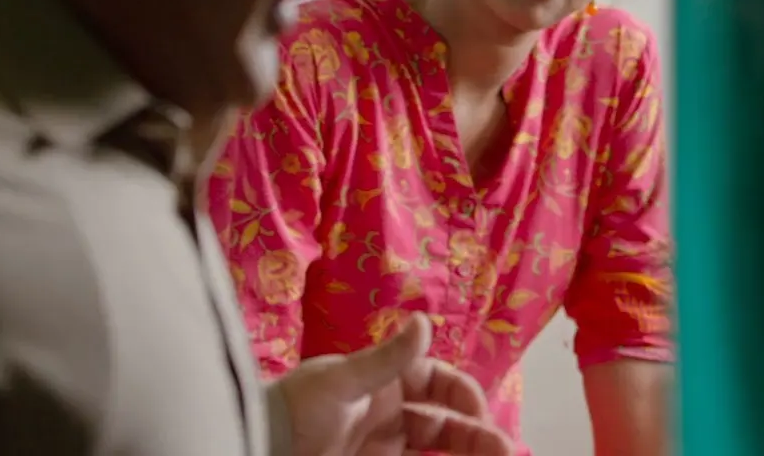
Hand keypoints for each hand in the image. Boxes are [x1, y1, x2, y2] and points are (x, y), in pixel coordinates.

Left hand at [272, 313, 512, 455]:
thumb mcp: (341, 381)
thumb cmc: (294, 410)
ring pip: (438, 448)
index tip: (481, 413)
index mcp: (383, 379)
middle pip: (446, 421)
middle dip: (477, 434)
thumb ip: (386, 357)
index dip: (463, 395)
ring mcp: (382, 444)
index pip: (437, 381)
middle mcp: (388, 410)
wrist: (257, 444)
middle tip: (506, 451)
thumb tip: (425, 320)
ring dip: (468, 453)